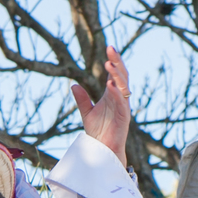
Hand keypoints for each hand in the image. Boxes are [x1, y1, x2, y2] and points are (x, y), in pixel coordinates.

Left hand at [72, 46, 129, 166]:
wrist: (102, 150)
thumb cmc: (98, 132)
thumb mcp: (87, 112)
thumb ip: (82, 99)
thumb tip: (73, 85)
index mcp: (112, 95)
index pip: (114, 74)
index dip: (113, 61)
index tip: (108, 48)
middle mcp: (120, 98)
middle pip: (122, 75)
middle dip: (117, 62)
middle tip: (111, 48)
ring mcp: (123, 106)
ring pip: (124, 86)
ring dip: (117, 74)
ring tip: (109, 63)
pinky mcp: (124, 116)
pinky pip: (122, 102)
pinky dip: (117, 92)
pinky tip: (111, 83)